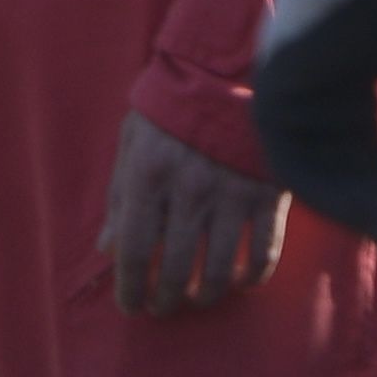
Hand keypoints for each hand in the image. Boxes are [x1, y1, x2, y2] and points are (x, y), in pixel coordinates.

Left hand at [98, 112, 286, 316]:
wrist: (230, 69)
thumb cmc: (170, 108)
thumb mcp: (131, 142)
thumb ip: (118, 196)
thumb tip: (107, 248)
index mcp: (148, 175)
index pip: (133, 249)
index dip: (130, 287)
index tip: (130, 306)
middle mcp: (189, 190)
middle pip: (175, 268)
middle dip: (166, 299)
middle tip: (162, 307)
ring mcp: (232, 193)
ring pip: (219, 270)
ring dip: (205, 294)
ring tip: (197, 298)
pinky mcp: (269, 193)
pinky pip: (263, 252)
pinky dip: (252, 277)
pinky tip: (241, 283)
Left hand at [248, 0, 376, 262]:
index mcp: (345, 98)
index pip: (366, 165)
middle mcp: (314, 107)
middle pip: (342, 179)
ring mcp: (288, 103)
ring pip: (315, 178)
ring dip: (353, 209)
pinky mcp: (270, 95)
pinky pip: (288, 160)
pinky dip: (322, 187)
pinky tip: (360, 208)